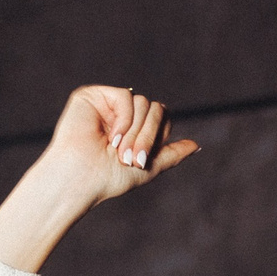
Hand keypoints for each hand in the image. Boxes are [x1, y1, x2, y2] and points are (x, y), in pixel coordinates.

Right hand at [36, 85, 199, 206]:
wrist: (80, 180)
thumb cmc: (107, 179)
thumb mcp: (148, 169)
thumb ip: (171, 155)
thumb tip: (196, 146)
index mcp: (133, 127)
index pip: (162, 117)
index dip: (158, 137)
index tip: (143, 160)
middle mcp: (121, 113)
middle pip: (156, 108)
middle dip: (148, 136)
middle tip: (131, 159)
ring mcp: (107, 103)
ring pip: (143, 102)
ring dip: (136, 132)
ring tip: (118, 151)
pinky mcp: (92, 96)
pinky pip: (127, 96)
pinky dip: (123, 119)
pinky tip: (110, 136)